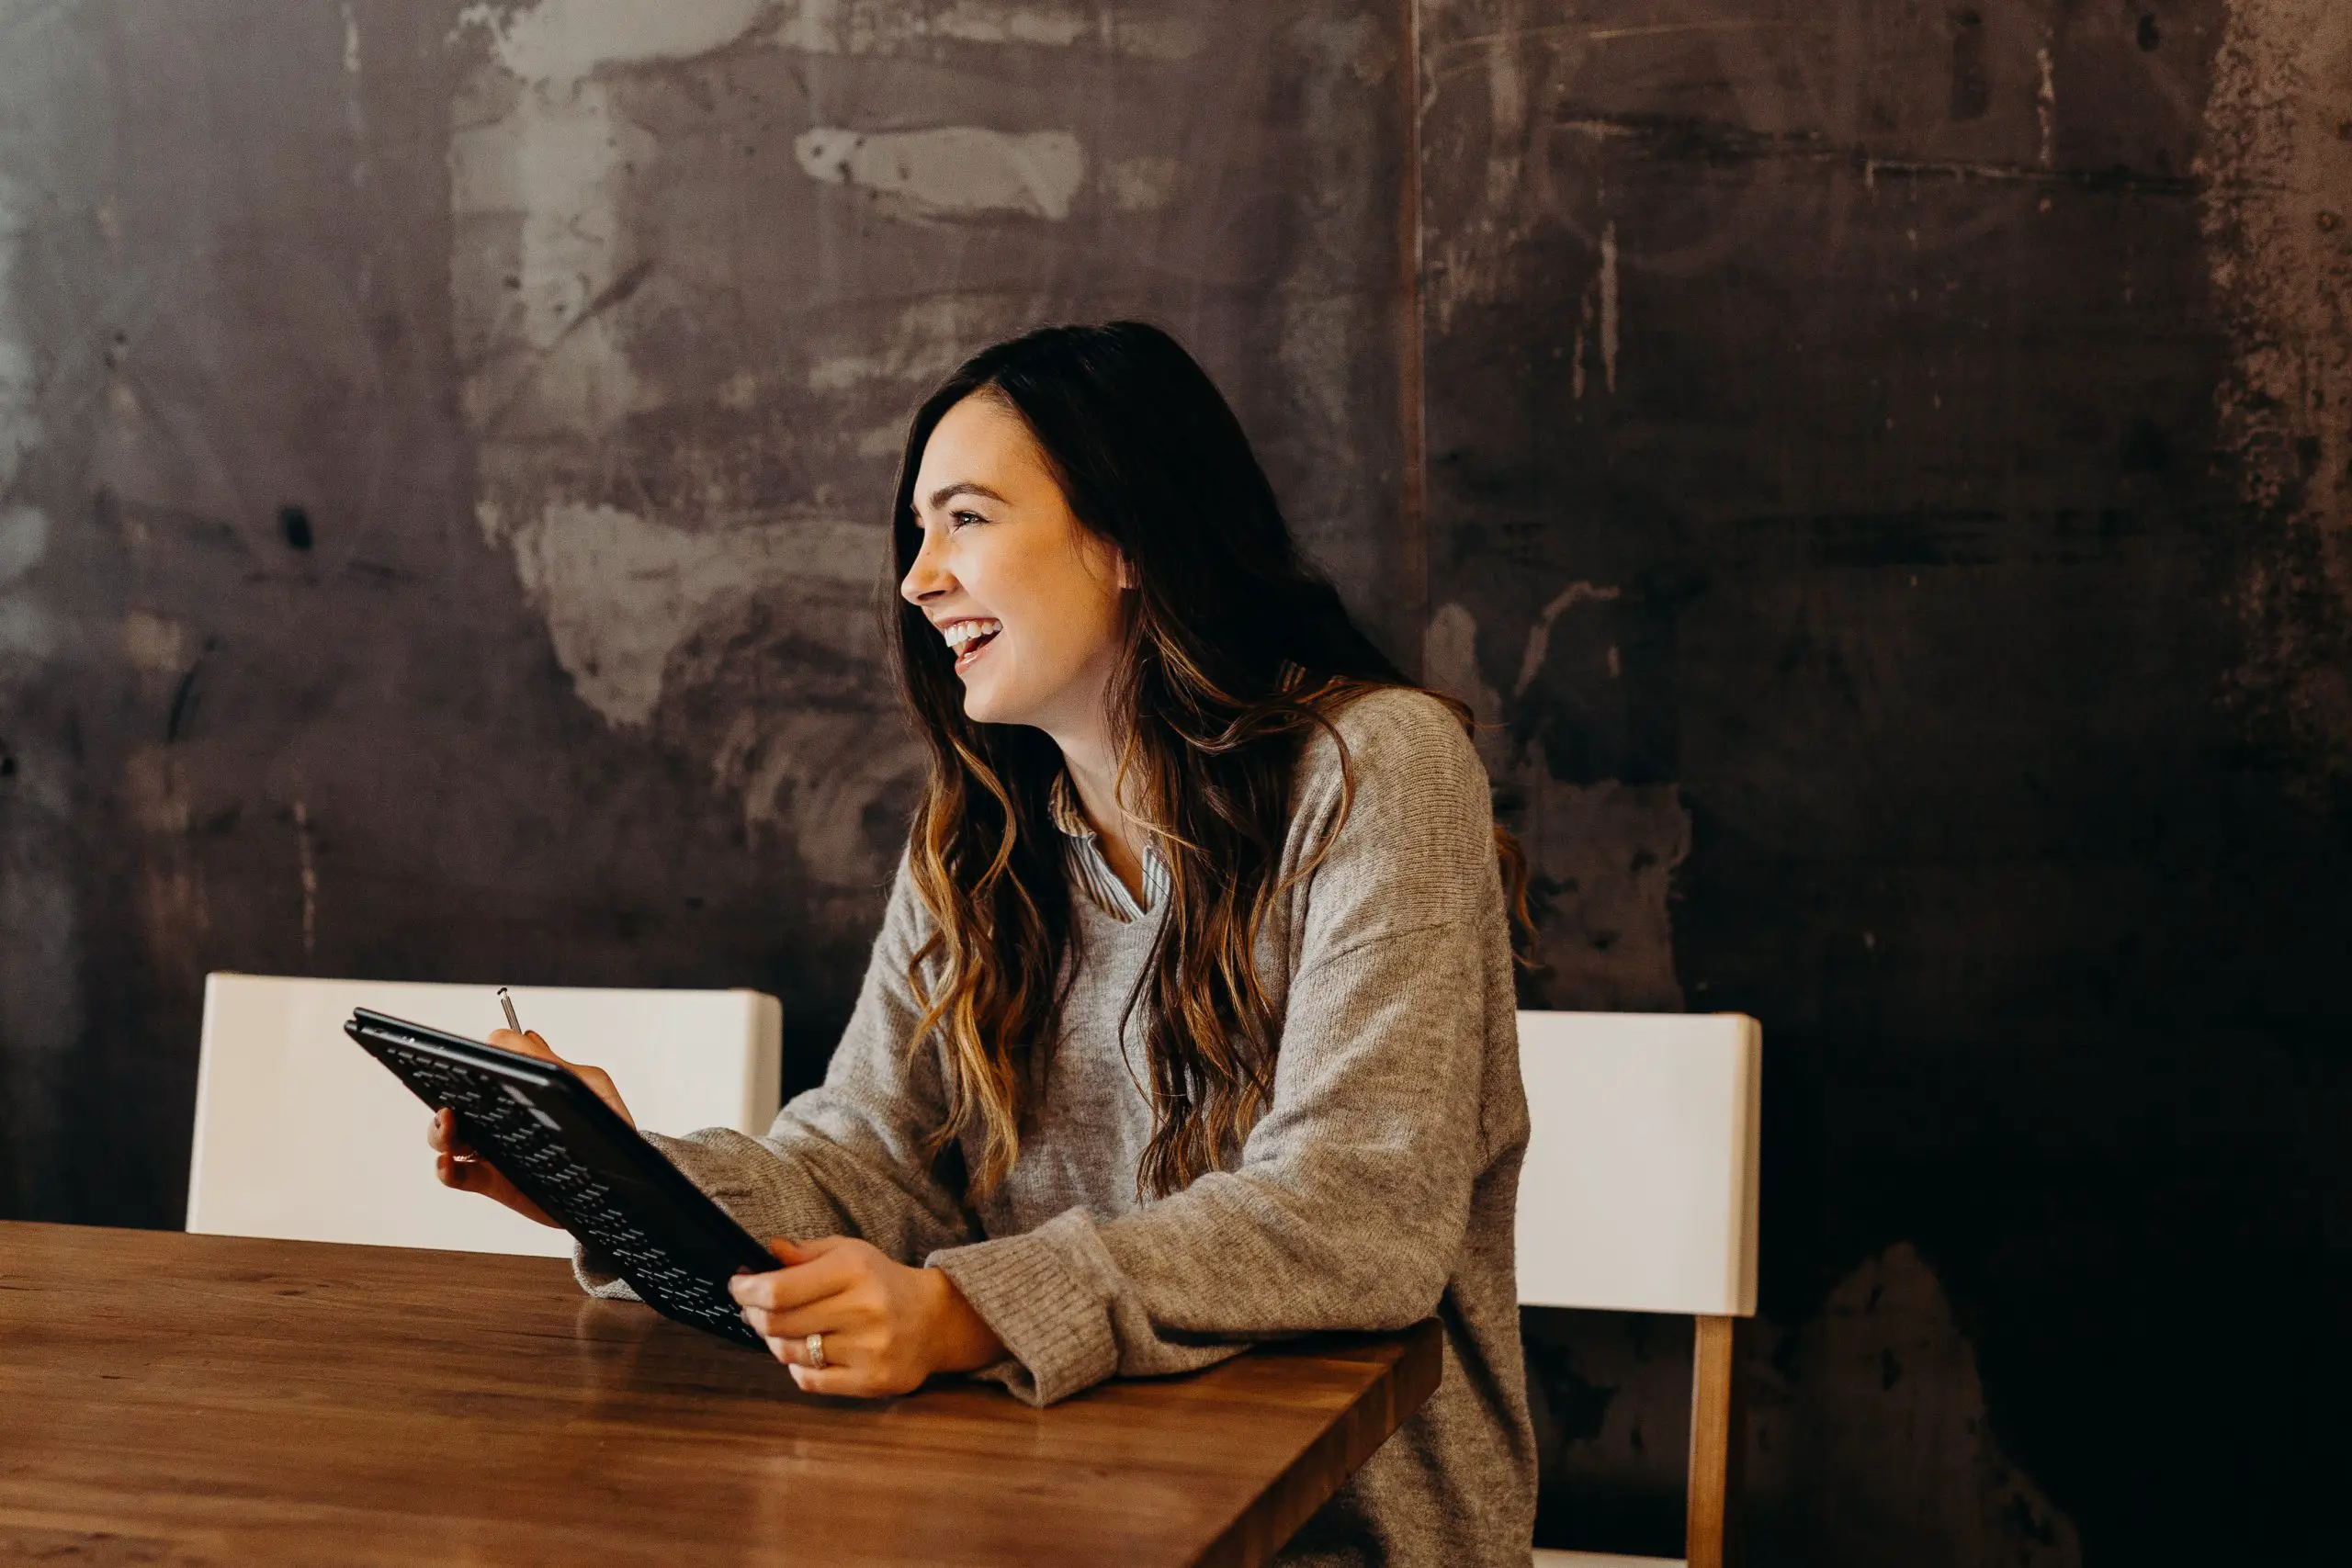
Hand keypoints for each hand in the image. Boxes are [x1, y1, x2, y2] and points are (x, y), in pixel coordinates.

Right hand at [428, 1028, 635, 1226]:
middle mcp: (501, 1116)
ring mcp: (494, 1148)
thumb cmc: (609, 1123)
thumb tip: (521, 1036)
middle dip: (444, 1094)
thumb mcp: (591, 1086)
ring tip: (448, 1123)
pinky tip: (448, 1162)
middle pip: (457, 1100)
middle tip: (451, 1096)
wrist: (624, 1175)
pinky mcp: (493, 1181)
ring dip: (439, 1129)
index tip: (473, 1060)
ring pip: (450, 1137)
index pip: (485, 1069)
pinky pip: (458, 1175)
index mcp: (522, 1088)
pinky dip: (445, 1169)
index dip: (474, 1061)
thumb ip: (556, 1064)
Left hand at [728, 1236, 1005, 1397]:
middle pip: (777, 1324)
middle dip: (753, 1315)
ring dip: (775, 1341)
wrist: (934, 1320)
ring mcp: (868, 1349)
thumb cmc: (882, 1282)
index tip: (738, 1287)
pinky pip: (809, 1380)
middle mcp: (862, 1309)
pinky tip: (806, 1352)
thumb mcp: (850, 1253)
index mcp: (854, 1270)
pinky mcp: (871, 1381)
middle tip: (752, 1309)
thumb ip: (806, 1253)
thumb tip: (768, 1251)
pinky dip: (797, 1367)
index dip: (747, 1291)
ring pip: (789, 1353)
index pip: (779, 1290)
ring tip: (782, 1330)